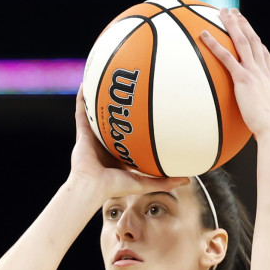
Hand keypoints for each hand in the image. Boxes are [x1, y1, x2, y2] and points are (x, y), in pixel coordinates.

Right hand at [70, 87, 188, 199]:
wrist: (92, 186)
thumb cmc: (115, 186)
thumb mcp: (144, 182)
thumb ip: (164, 182)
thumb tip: (188, 179)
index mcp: (117, 156)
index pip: (128, 139)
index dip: (136, 128)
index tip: (148, 117)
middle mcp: (104, 145)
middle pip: (113, 123)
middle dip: (120, 111)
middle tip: (130, 95)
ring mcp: (93, 138)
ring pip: (97, 115)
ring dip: (100, 100)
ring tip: (106, 83)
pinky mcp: (82, 133)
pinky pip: (81, 111)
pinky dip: (82, 98)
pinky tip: (86, 83)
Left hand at [200, 8, 269, 140]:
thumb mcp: (267, 119)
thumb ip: (260, 113)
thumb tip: (255, 123)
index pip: (265, 56)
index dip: (259, 43)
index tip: (253, 34)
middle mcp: (263, 72)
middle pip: (254, 41)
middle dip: (244, 25)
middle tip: (236, 12)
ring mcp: (254, 73)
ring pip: (242, 41)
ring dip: (233, 25)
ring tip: (223, 12)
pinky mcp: (243, 79)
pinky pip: (226, 57)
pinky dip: (215, 44)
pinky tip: (204, 34)